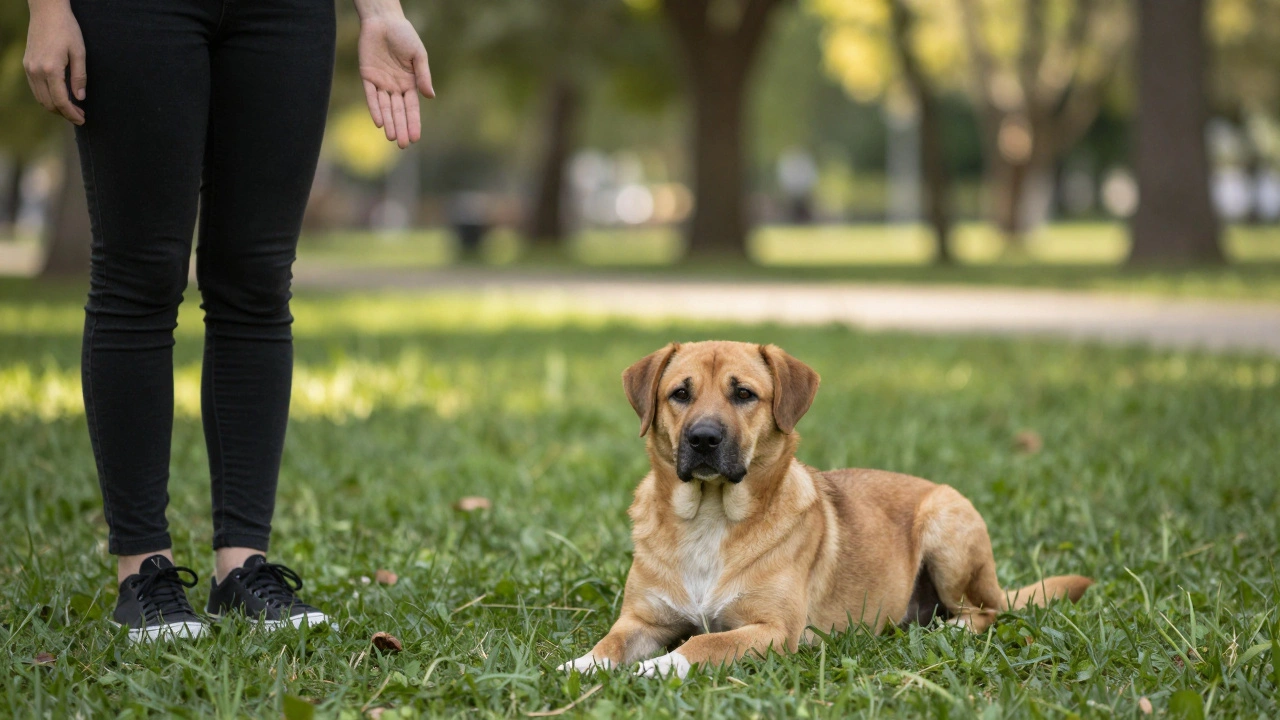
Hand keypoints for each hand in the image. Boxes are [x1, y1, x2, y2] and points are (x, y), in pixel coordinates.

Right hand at [23, 1, 86, 124]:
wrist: (47, 12)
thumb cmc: (67, 30)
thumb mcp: (80, 53)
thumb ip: (80, 77)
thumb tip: (80, 98)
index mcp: (51, 69)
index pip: (61, 101)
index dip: (72, 114)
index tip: (82, 120)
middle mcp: (36, 71)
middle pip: (48, 103)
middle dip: (64, 114)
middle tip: (80, 116)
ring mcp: (29, 68)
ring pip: (40, 98)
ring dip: (55, 107)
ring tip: (71, 109)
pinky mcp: (27, 64)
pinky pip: (35, 88)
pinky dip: (47, 97)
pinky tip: (59, 97)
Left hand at [358, 12, 433, 148]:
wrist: (383, 20)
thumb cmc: (404, 35)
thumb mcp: (419, 55)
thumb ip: (423, 76)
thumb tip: (430, 97)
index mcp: (409, 83)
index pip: (411, 108)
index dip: (413, 122)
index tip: (415, 138)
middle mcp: (395, 86)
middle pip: (398, 111)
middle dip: (401, 128)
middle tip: (403, 145)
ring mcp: (381, 83)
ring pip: (385, 107)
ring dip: (389, 123)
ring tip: (392, 138)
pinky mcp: (367, 76)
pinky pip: (370, 96)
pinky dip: (374, 109)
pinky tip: (379, 122)